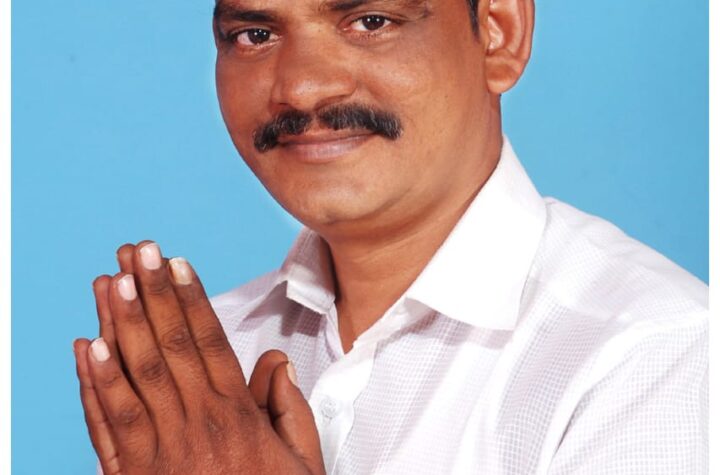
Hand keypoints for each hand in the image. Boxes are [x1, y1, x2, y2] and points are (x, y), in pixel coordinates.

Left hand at [73, 241, 324, 474]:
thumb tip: (274, 361)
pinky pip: (107, 425)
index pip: (209, 343)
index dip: (192, 299)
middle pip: (169, 345)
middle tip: (138, 250)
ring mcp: (157, 449)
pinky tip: (85, 347)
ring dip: (117, 323)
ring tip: (107, 280)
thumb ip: (288, 409)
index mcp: (236, 417)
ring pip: (134, 374)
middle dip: (150, 292)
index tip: (177, 263)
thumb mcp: (301, 462)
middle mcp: (194, 424)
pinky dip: (93, 384)